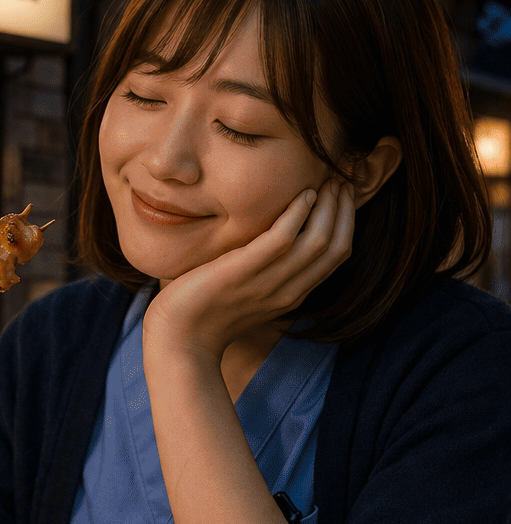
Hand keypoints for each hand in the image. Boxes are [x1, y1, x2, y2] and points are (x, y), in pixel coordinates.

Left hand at [143, 177, 354, 363]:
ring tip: (327, 181)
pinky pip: (280, 240)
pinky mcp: (240, 273)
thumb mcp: (246, 293)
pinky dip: (297, 215)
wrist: (177, 341)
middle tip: (341, 181)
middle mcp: (286, 291)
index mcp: (291, 295)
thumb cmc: (204, 315)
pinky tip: (302, 195)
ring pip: (316, 241)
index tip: (344, 196)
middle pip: (334, 247)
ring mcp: (265, 283)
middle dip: (343, 210)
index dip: (346, 223)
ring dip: (328, 207)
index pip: (336, 257)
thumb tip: (272, 242)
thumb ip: (265, 272)